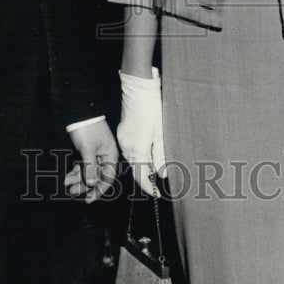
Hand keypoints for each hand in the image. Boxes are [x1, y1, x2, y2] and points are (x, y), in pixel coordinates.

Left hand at [65, 118, 118, 202]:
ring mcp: (96, 154)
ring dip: (78, 179)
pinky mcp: (87, 152)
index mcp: (110, 155)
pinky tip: (68, 177)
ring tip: (67, 184)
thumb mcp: (88, 148)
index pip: (107, 178)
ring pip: (88, 172)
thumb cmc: (87, 128)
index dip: (99, 190)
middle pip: (96, 177)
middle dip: (84, 185)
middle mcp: (105, 156)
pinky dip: (76, 171)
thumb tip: (93, 184)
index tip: (89, 199)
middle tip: (72, 192)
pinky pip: (83, 166)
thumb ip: (90, 167)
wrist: (79, 112)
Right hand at [117, 67, 166, 196]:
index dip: (148, 187)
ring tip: (156, 166)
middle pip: (135, 169)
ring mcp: (122, 139)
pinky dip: (137, 154)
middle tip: (159, 181)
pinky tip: (147, 150)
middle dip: (146, 176)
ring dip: (142, 165)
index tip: (156, 193)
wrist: (138, 89)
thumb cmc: (151, 108)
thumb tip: (162, 174)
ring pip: (132, 159)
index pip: (141, 176)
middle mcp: (126, 146)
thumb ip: (161, 155)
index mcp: (137, 149)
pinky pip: (129, 150)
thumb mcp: (161, 132)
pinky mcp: (122, 133)